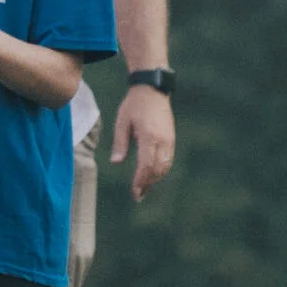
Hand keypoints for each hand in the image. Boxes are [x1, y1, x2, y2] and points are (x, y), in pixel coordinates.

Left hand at [113, 83, 176, 201]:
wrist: (152, 90)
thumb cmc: (134, 105)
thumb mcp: (122, 122)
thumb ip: (120, 143)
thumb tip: (116, 162)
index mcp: (149, 136)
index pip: (146, 165)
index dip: (140, 181)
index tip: (134, 192)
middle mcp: (162, 140)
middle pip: (157, 169)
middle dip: (147, 184)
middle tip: (138, 195)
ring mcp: (169, 140)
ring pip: (165, 166)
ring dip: (155, 179)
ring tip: (144, 189)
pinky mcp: (171, 138)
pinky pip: (168, 160)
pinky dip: (160, 170)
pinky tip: (151, 176)